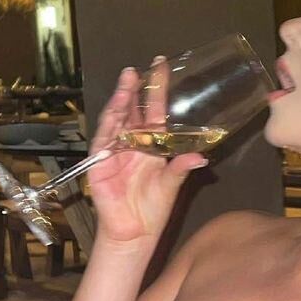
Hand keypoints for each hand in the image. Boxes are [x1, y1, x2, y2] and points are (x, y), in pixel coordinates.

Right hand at [88, 62, 207, 245]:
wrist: (134, 233)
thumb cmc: (153, 209)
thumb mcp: (171, 186)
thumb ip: (181, 168)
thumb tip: (202, 156)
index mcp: (150, 146)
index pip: (153, 112)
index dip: (156, 91)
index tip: (161, 67)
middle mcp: (130, 144)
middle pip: (131, 111)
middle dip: (134, 90)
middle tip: (138, 70)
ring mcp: (113, 152)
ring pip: (115, 120)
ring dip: (120, 101)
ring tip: (127, 82)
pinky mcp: (99, 164)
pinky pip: (103, 141)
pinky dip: (108, 128)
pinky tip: (114, 112)